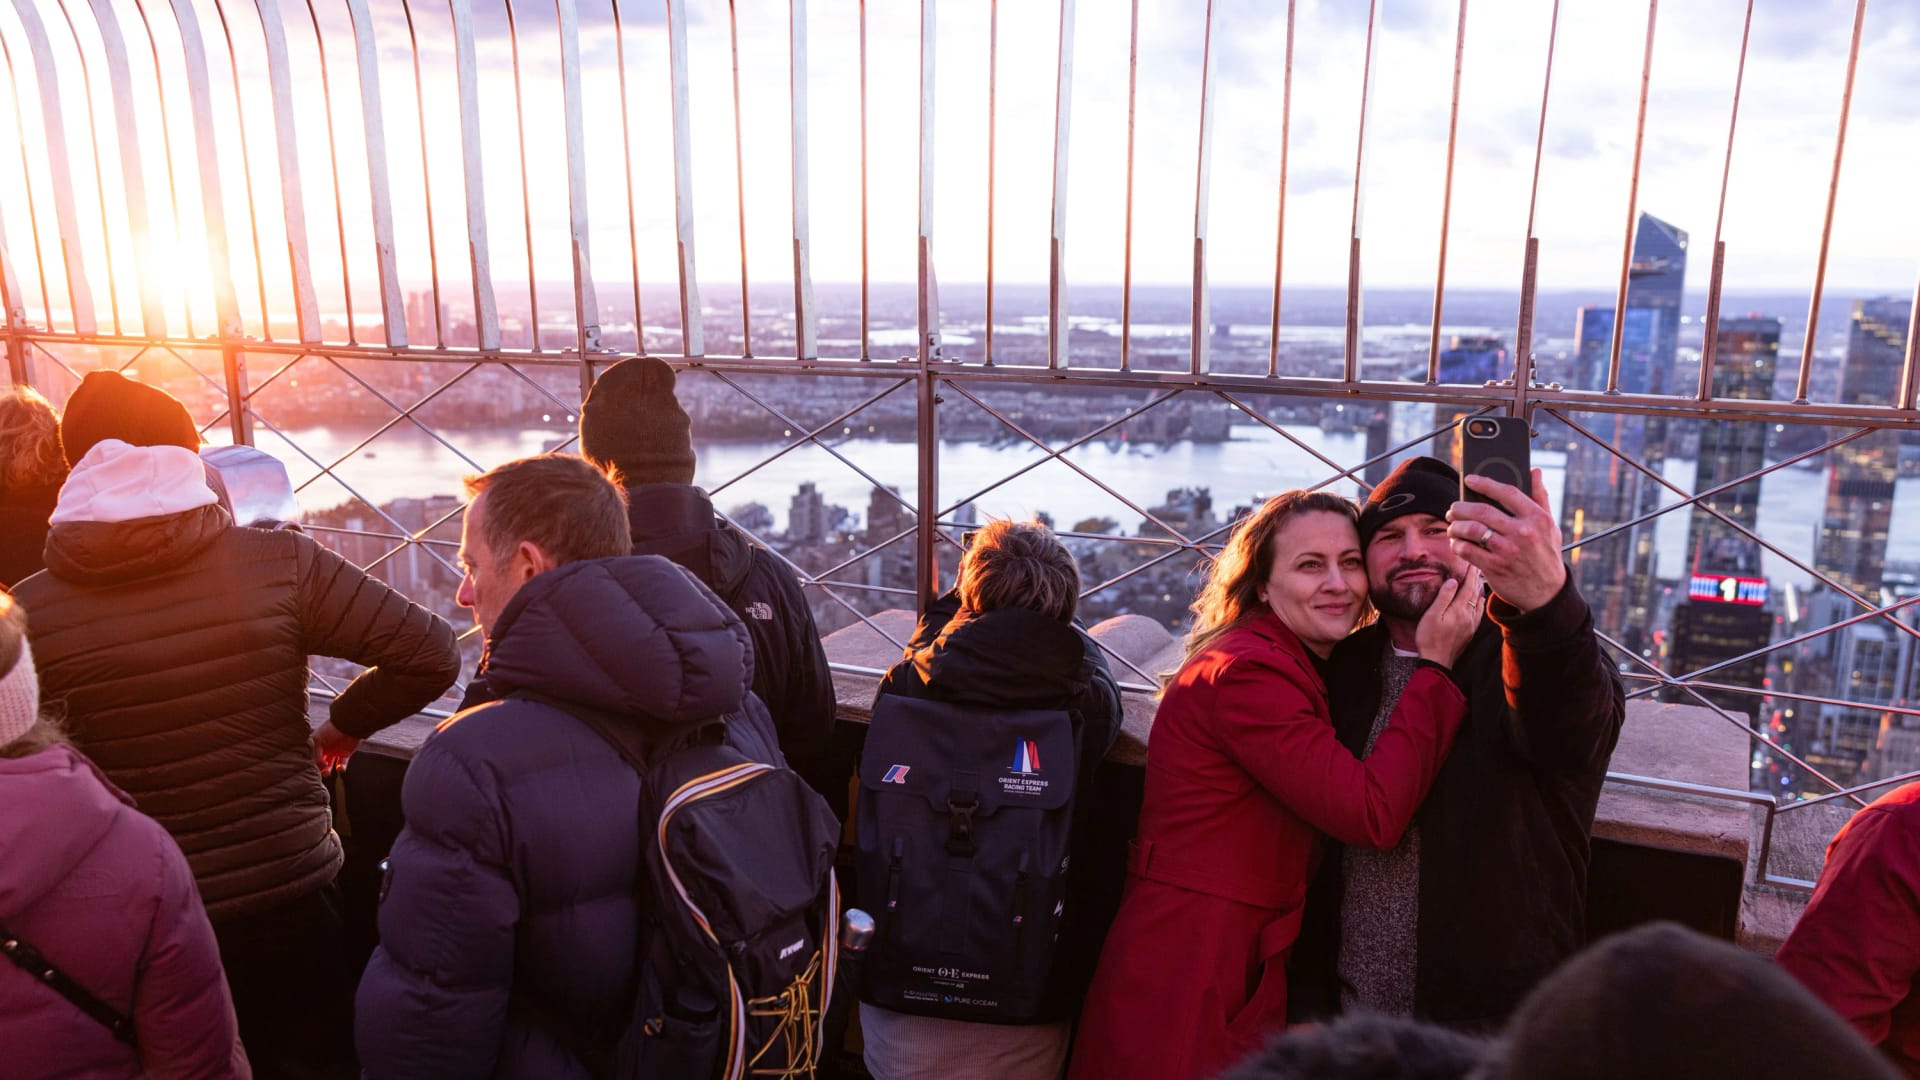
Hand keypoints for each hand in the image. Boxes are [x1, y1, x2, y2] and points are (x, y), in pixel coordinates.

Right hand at [313, 720, 360, 777]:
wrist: (349, 725)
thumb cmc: (332, 729)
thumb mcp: (318, 740)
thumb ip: (315, 753)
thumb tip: (316, 765)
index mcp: (316, 743)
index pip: (310, 756)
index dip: (311, 762)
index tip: (311, 767)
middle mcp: (324, 748)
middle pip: (318, 762)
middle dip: (318, 768)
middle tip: (319, 771)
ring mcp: (334, 751)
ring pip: (328, 765)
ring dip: (327, 771)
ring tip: (327, 772)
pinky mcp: (345, 753)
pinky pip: (342, 764)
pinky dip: (341, 768)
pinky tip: (339, 768)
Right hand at [1414, 566, 1483, 667]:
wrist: (1437, 661)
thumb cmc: (1430, 638)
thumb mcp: (1432, 615)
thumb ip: (1444, 597)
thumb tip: (1453, 581)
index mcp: (1458, 610)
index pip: (1467, 587)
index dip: (1470, 574)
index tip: (1472, 563)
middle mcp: (1468, 616)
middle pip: (1474, 593)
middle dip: (1475, 579)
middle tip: (1477, 567)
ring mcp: (1470, 625)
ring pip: (1478, 602)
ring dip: (1478, 589)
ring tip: (1479, 579)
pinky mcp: (1469, 632)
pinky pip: (1478, 613)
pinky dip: (1480, 603)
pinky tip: (1479, 600)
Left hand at [1445, 467, 1566, 613]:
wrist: (1547, 592)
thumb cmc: (1546, 554)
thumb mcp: (1549, 525)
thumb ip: (1540, 497)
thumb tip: (1534, 471)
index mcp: (1537, 518)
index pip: (1507, 492)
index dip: (1485, 483)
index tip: (1470, 479)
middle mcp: (1523, 532)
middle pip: (1482, 510)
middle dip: (1461, 507)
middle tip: (1453, 509)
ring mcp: (1508, 550)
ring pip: (1471, 529)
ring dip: (1455, 526)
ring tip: (1452, 526)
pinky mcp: (1495, 567)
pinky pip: (1467, 550)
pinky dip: (1457, 545)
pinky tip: (1456, 543)